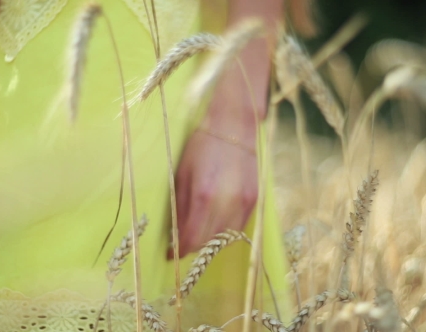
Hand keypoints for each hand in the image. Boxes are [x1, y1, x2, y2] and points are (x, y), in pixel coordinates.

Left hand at [169, 122, 257, 258]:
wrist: (234, 125)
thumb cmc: (202, 146)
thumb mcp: (182, 173)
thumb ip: (179, 206)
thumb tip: (174, 235)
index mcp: (203, 195)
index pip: (191, 239)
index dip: (179, 251)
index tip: (171, 255)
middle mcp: (226, 203)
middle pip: (208, 243)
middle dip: (193, 248)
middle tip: (182, 245)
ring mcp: (243, 203)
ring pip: (225, 239)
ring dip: (210, 241)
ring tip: (199, 233)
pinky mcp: (254, 201)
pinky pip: (238, 227)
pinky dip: (225, 230)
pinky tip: (216, 222)